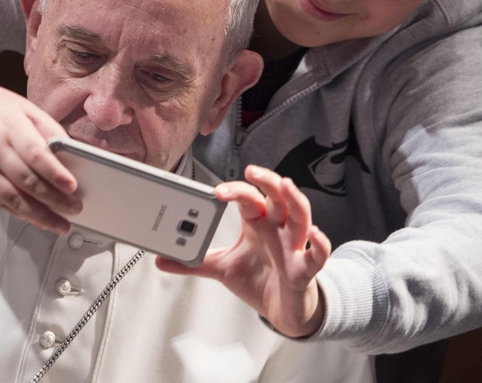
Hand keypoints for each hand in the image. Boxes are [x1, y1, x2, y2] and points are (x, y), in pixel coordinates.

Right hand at [0, 65, 80, 232]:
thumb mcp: (24, 108)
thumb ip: (48, 130)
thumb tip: (71, 152)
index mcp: (10, 128)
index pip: (35, 155)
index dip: (55, 174)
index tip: (72, 187)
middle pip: (26, 182)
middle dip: (54, 200)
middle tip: (74, 208)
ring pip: (12, 198)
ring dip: (39, 215)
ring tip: (59, 224)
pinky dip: (20, 213)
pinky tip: (37, 218)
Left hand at [156, 165, 330, 337]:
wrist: (283, 311)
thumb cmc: (260, 280)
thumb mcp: (222, 268)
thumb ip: (194, 262)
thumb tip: (162, 259)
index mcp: (259, 223)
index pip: (250, 198)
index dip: (236, 191)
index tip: (217, 192)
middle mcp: (279, 230)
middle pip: (278, 197)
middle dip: (267, 181)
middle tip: (252, 171)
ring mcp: (294, 248)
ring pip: (301, 217)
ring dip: (295, 201)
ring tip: (285, 186)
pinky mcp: (305, 271)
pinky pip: (317, 255)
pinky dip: (319, 244)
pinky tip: (314, 235)